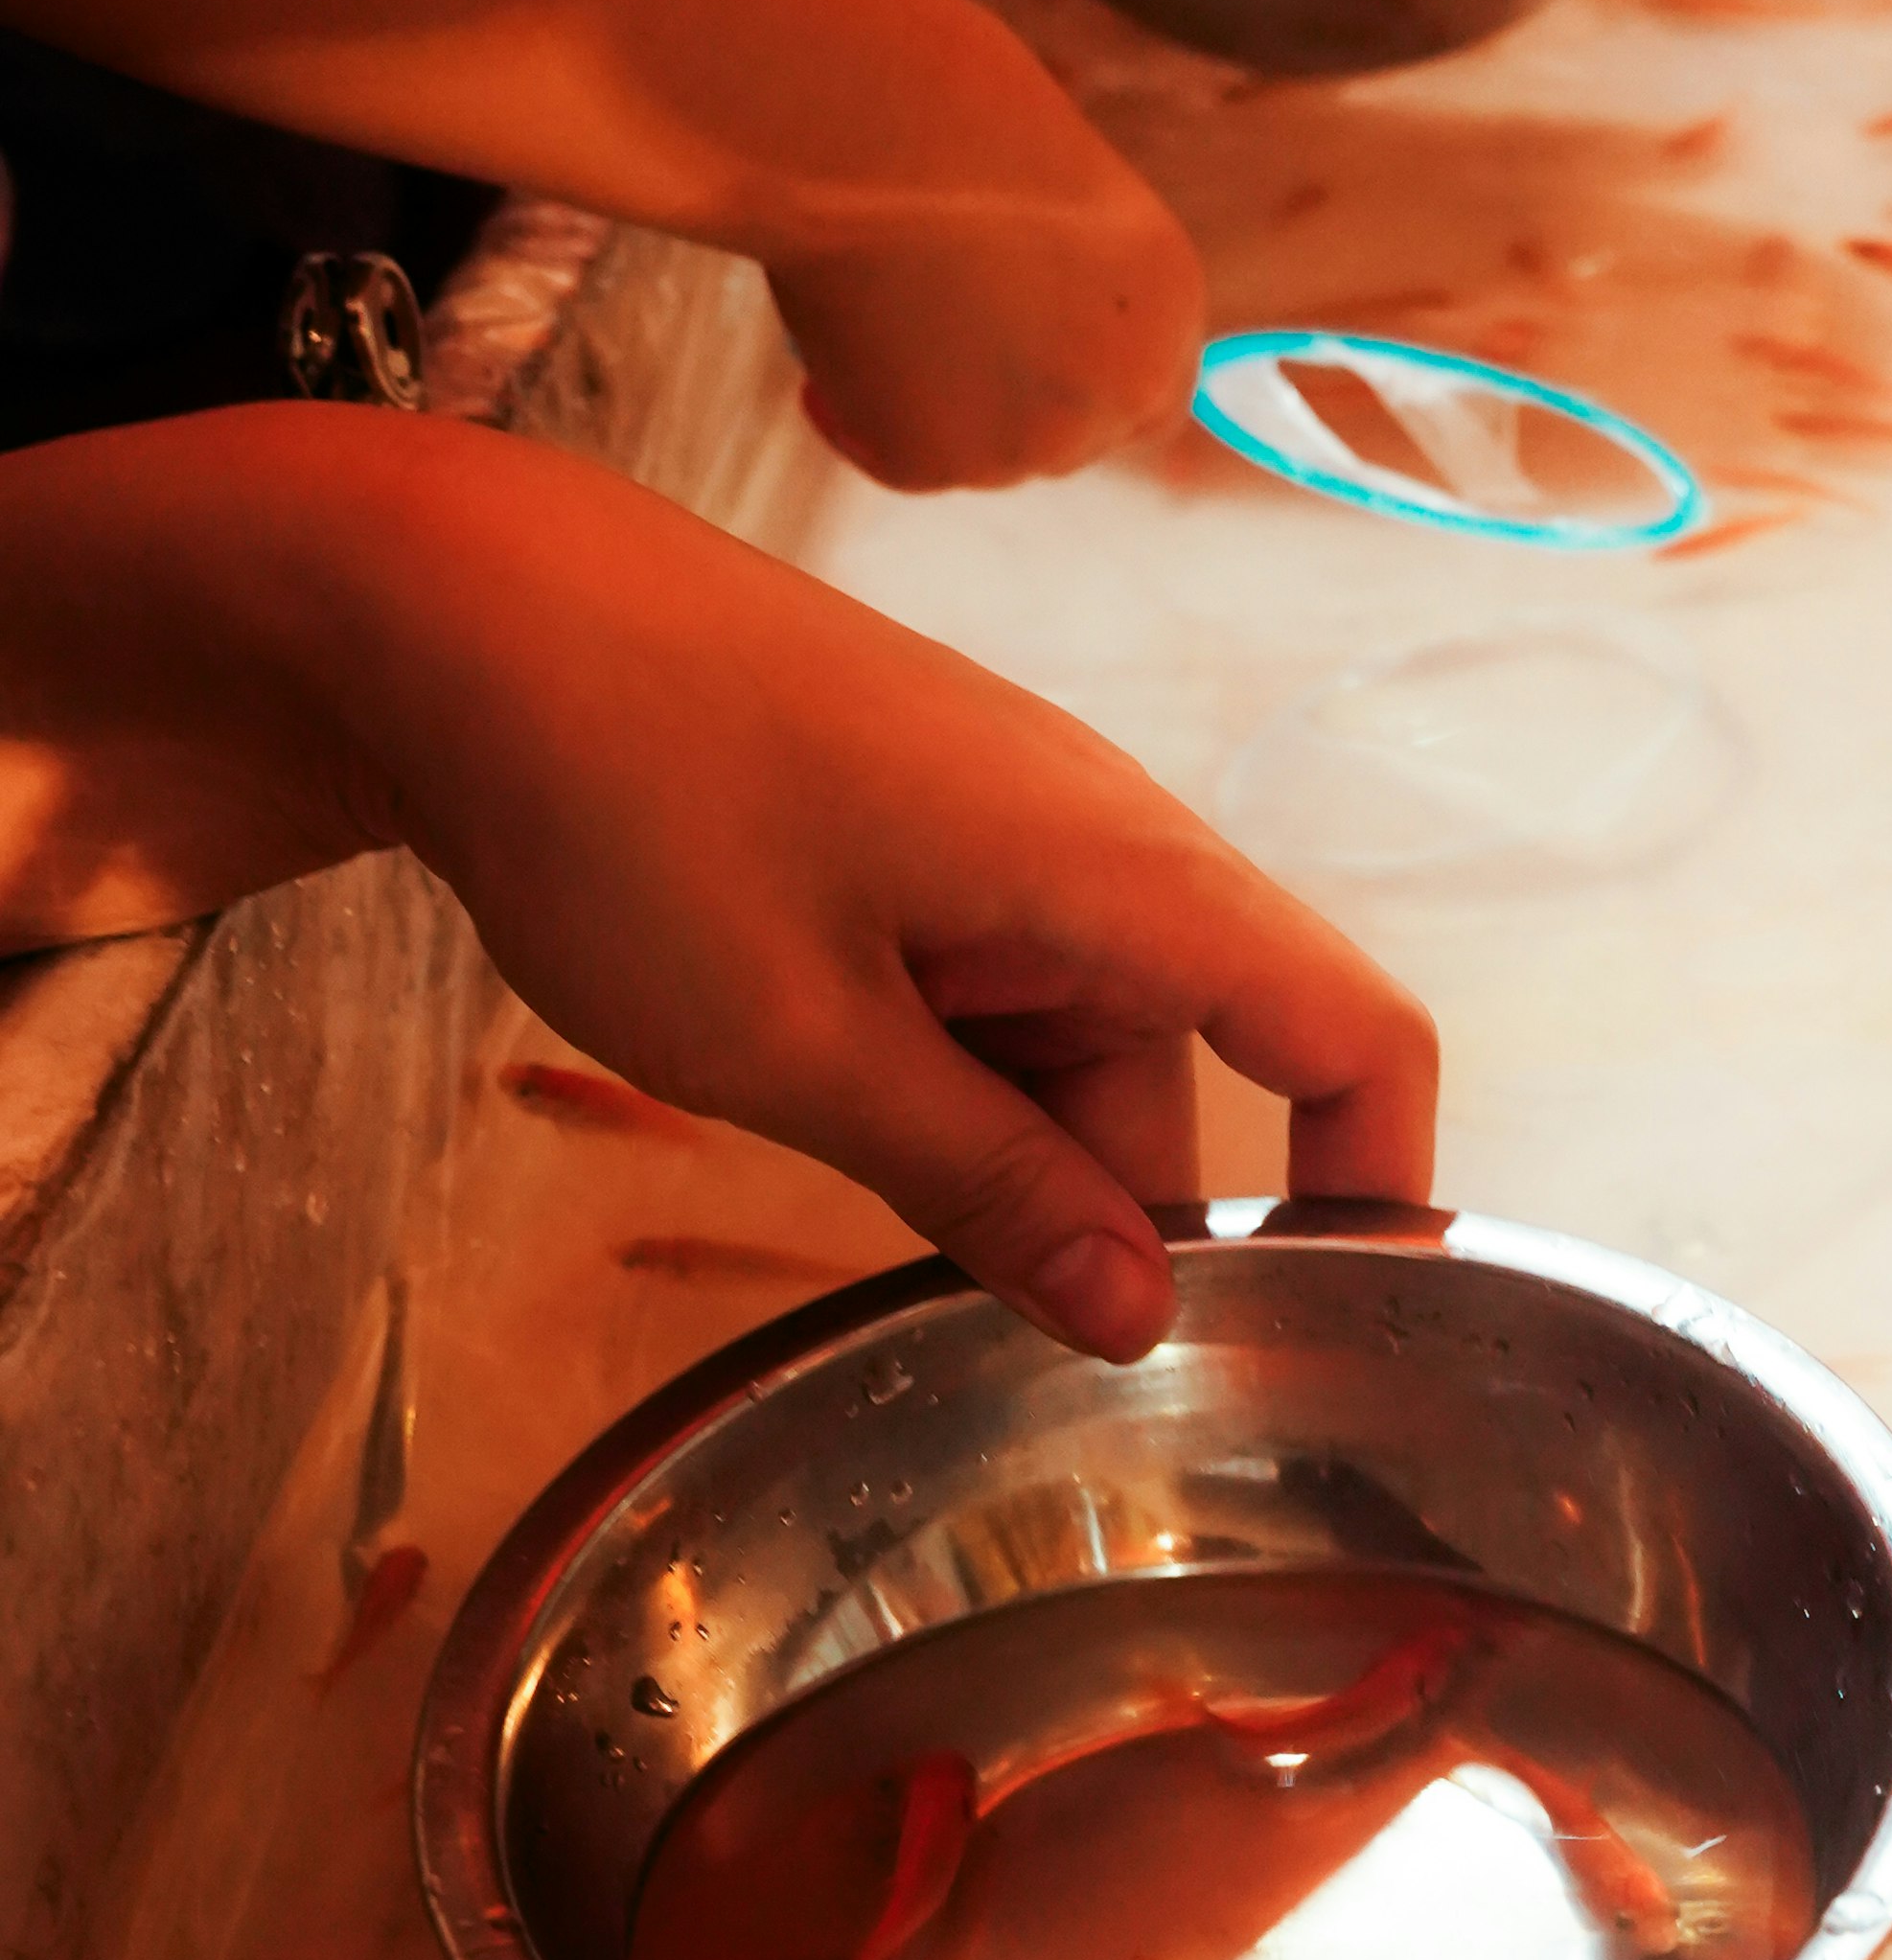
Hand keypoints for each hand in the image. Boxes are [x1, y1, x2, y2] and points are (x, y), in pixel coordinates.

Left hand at [326, 423, 1435, 1331]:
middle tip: (1003, 1357)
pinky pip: (995, 984)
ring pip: (1080, 1040)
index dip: (1377, 1189)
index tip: (1334, 1336)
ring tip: (861, 1219)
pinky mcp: (924, 825)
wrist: (445, 602)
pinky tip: (830, 1126)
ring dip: (1008, 1150)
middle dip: (1124, 1215)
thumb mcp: (799, 1046)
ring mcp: (1009, 825)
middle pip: (1200, 1068)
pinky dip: (945, 1077)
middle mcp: (1100, 836)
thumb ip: (983, 1185)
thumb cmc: (620, 793)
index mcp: (1120, 870)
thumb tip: (1133, 1313)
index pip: (1354, 1033)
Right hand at [762, 112, 1207, 493]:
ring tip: (869, 336)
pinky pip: (894, 457)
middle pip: (1067, 439)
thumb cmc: (943, 108)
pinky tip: (819, 380)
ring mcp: (1035, 438)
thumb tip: (1017, 322)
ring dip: (935, 413)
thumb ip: (1060, 272)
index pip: (1154, 396)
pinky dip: (856, 423)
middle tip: (936, 370)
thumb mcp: (1040, 186)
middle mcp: (1120, 385)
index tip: (1024, 375)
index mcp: (1167, 301)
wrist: (868, 120)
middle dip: (1010, 412)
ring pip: (979, 453)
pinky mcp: (939, 462)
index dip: (1084, 389)